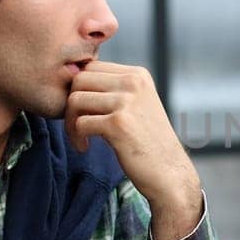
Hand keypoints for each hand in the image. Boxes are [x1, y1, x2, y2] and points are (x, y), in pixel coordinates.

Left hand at [66, 61, 202, 239]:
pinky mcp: (119, 124)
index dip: (79, 89)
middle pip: (79, 80)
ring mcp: (127, 102)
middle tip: (76, 126)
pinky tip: (85, 147)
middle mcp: (134, 82)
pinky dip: (76, 137)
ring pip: (75, 100)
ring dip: (70, 122)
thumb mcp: (137, 104)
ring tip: (80, 138)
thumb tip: (73, 78)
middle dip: (71, 104)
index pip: (91, 67)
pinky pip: (80, 122)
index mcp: (138, 74)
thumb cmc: (147, 142)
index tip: (83, 111)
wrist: (169, 173)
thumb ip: (113, 88)